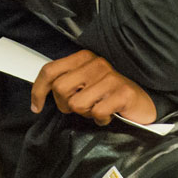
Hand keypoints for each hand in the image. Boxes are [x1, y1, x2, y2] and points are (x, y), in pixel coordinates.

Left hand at [31, 49, 156, 124]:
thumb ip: (66, 83)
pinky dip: (100, 119)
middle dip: (65, 105)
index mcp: (83, 58)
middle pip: (60, 89)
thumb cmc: (108, 94)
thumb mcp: (84, 83)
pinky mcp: (122, 92)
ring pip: (77, 104)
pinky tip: (109, 114)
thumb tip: (39, 95)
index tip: (36, 106)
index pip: (50, 70)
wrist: (140, 102)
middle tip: (80, 107)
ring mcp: (110, 77)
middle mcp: (96, 63)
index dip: (38, 90)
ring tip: (97, 108)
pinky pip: (96, 113)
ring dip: (85, 113)